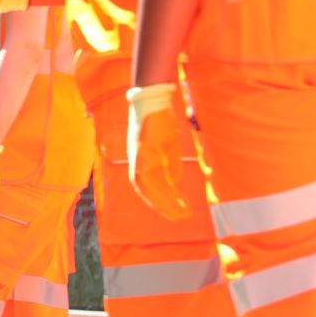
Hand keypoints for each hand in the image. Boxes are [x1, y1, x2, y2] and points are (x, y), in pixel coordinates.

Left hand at [126, 83, 194, 220]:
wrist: (153, 98)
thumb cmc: (160, 119)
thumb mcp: (168, 145)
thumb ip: (169, 163)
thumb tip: (175, 182)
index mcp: (142, 158)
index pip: (147, 184)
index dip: (158, 199)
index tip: (172, 211)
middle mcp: (136, 159)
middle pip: (145, 189)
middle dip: (161, 205)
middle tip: (178, 218)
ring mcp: (137, 155)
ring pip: (146, 185)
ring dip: (162, 200)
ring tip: (179, 213)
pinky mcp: (141, 149)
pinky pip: (148, 173)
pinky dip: (159, 185)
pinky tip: (174, 194)